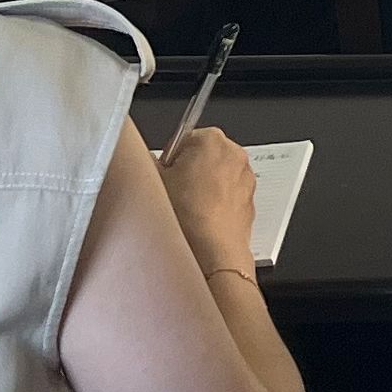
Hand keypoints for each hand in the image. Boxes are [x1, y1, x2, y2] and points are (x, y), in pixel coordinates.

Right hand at [158, 126, 261, 278]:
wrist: (212, 253)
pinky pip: (227, 195)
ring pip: (216, 176)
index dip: (168, 159)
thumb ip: (146, 161)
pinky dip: (215, 203)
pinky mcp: (249, 199)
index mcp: (211, 139)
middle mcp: (234, 154)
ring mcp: (245, 177)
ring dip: (201, 187)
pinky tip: (199, 219)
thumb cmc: (186, 218)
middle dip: (186, 171)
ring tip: (185, 209)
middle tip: (171, 192)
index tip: (162, 174)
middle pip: (202, 155)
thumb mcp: (152, 182)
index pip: (183, 138)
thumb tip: (143, 159)